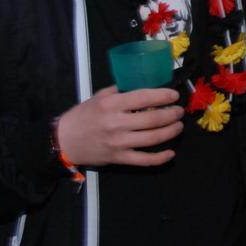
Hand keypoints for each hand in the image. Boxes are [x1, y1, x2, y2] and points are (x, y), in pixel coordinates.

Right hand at [56, 86, 183, 166]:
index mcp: (112, 105)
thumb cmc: (84, 115)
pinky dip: (160, 158)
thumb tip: (144, 85)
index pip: (143, 98)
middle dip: (171, 114)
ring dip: (170, 132)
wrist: (65, 141)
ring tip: (179, 126)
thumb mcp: (100, 96)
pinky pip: (143, 160)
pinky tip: (171, 153)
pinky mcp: (118, 158)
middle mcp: (117, 123)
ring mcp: (119, 143)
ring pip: (152, 139)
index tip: (174, 95)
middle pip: (152, 119)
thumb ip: (121, 91)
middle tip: (179, 110)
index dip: (162, 96)